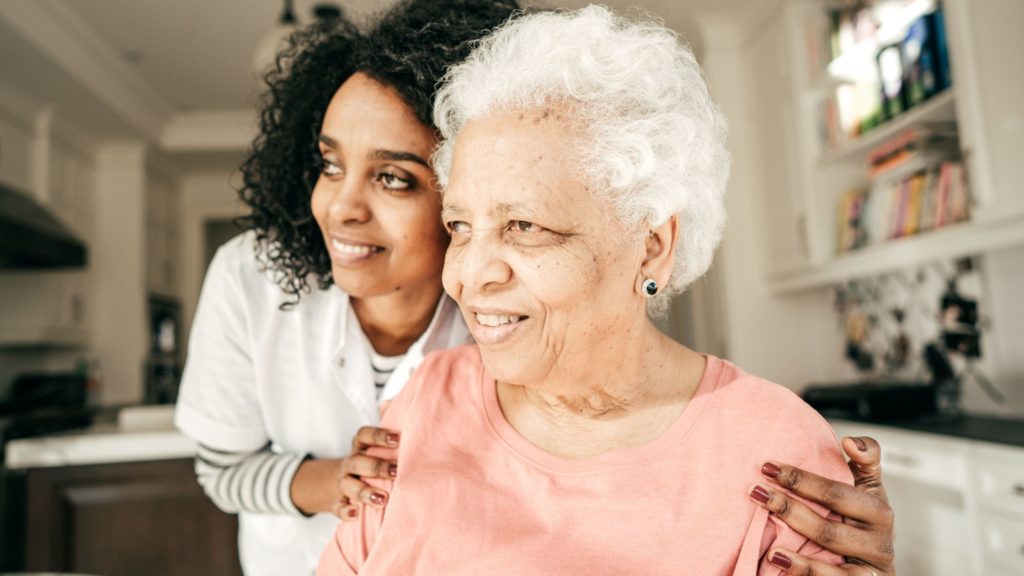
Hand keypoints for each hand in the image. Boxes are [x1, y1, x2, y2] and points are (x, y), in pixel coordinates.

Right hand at [335, 426, 399, 519]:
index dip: (379, 435)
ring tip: (383, 500)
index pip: (364, 435)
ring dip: (364, 491)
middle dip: (377, 467)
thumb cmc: (376, 464)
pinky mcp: (339, 501)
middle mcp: (350, 463)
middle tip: (396, 472)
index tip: (398, 439)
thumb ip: (398, 447)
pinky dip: (345, 511)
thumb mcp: (382, 452)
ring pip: (347, 484)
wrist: (349, 482)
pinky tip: (356, 514)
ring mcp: (344, 482)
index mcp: (360, 447)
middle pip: (356, 461)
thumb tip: (426, 436)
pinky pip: (337, 507)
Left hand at [751, 436, 894, 574]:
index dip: (803, 480)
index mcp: (878, 510)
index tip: (768, 467)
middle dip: (789, 509)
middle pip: (828, 527)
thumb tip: (851, 442)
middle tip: (756, 493)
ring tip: (772, 551)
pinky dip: (807, 574)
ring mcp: (871, 567)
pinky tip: (783, 567)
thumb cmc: (863, 518)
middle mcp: (879, 540)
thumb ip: (865, 459)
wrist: (875, 563)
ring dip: (799, 557)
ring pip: (831, 564)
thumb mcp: (868, 488)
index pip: (836, 493)